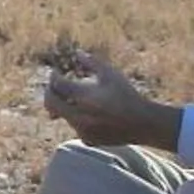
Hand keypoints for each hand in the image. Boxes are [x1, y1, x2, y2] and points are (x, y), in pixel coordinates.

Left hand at [43, 52, 173, 149]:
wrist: (143, 123)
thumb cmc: (127, 94)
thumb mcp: (111, 74)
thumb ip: (92, 62)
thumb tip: (77, 53)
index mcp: (83, 97)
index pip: (57, 85)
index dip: (53, 77)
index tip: (56, 72)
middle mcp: (78, 115)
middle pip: (50, 103)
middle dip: (50, 92)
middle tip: (54, 86)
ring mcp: (82, 130)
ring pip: (63, 116)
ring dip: (66, 105)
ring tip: (81, 98)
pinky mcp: (87, 140)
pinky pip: (75, 127)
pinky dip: (78, 118)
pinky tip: (93, 114)